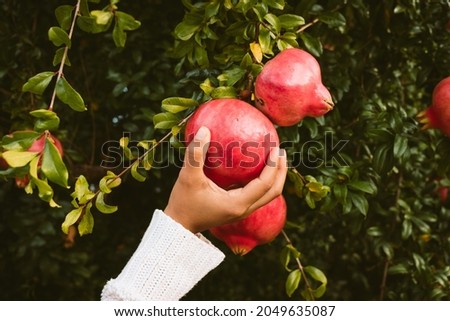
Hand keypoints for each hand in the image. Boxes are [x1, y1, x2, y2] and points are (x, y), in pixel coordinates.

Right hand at [164, 126, 287, 232]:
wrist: (178, 226)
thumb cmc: (183, 203)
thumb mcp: (188, 177)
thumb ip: (196, 153)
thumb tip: (204, 130)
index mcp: (238, 203)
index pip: (265, 184)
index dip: (274, 166)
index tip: (276, 148)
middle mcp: (244, 209)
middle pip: (274, 192)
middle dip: (281, 171)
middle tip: (281, 151)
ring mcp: (242, 211)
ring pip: (267, 195)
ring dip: (274, 176)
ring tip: (274, 157)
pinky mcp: (237, 209)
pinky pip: (257, 194)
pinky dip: (263, 181)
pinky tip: (256, 166)